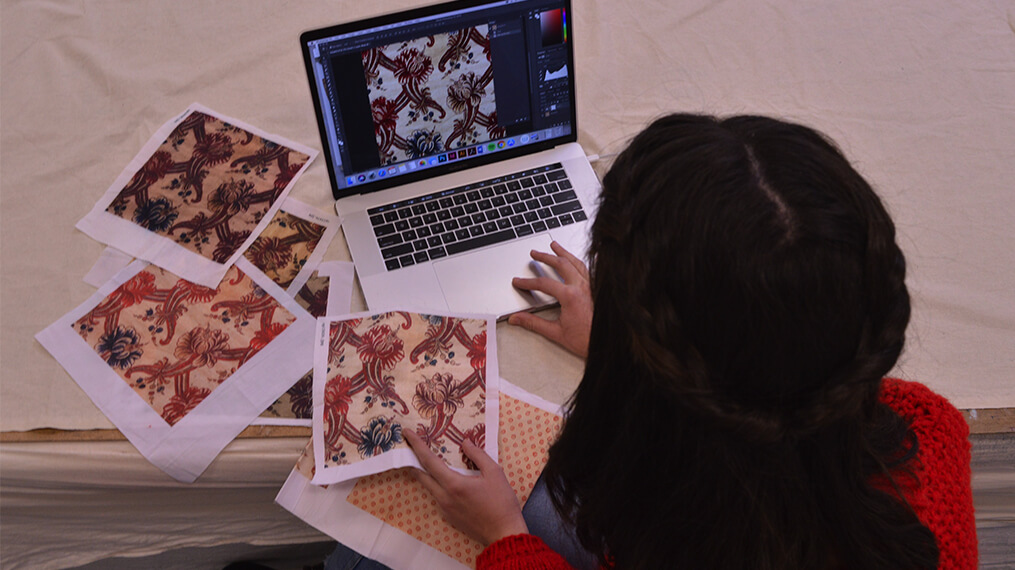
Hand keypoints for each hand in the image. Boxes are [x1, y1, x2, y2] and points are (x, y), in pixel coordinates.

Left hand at [404, 430, 527, 545]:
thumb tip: (465, 443)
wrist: (503, 534)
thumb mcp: (494, 472)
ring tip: (426, 458)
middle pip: (421, 474)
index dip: (417, 445)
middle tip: (410, 444)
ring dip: (424, 471)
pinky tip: (444, 479)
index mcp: (454, 484)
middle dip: (413, 457)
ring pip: (428, 486)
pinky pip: (437, 496)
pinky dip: (435, 484)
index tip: (407, 433)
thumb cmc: (501, 502)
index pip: (428, 461)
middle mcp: (444, 497)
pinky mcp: (449, 517)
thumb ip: (478, 455)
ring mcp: (445, 508)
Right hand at [508, 241, 592, 357]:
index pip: (543, 283)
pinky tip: (576, 260)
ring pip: (576, 262)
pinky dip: (578, 262)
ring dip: (564, 253)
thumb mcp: (555, 332)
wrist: (607, 344)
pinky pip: (588, 269)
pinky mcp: (598, 289)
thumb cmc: (587, 340)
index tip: (519, 281)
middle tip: (535, 253)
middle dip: (546, 257)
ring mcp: (592, 286)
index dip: (528, 282)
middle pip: (561, 264)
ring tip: (555, 246)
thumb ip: (534, 323)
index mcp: (570, 296)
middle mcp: (582, 287)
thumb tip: (517, 319)